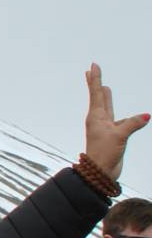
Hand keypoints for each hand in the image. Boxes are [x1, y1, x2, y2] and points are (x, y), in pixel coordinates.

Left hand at [83, 63, 148, 178]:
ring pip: (107, 107)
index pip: (97, 93)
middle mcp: (98, 120)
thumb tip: (146, 116)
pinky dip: (126, 118)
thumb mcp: (119, 136)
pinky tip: (131, 117)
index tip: (92, 66)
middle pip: (98, 97)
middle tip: (91, 71)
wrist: (100, 172)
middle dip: (96, 84)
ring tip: (106, 87)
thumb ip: (133, 124)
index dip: (96, 79)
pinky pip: (121, 122)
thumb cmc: (104, 153)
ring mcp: (105, 128)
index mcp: (96, 116)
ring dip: (106, 97)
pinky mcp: (112, 136)